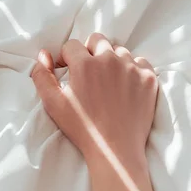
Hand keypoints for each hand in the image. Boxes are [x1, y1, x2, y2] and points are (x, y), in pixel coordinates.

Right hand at [32, 33, 157, 169]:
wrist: (115, 150)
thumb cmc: (82, 128)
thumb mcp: (53, 103)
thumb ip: (42, 75)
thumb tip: (44, 54)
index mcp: (85, 64)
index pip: (72, 45)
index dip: (66, 58)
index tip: (68, 72)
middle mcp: (110, 60)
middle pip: (97, 40)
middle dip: (89, 51)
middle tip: (88, 73)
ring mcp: (132, 67)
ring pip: (119, 50)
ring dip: (111, 60)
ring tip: (107, 81)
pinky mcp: (148, 78)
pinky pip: (139, 61)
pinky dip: (132, 68)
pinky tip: (125, 85)